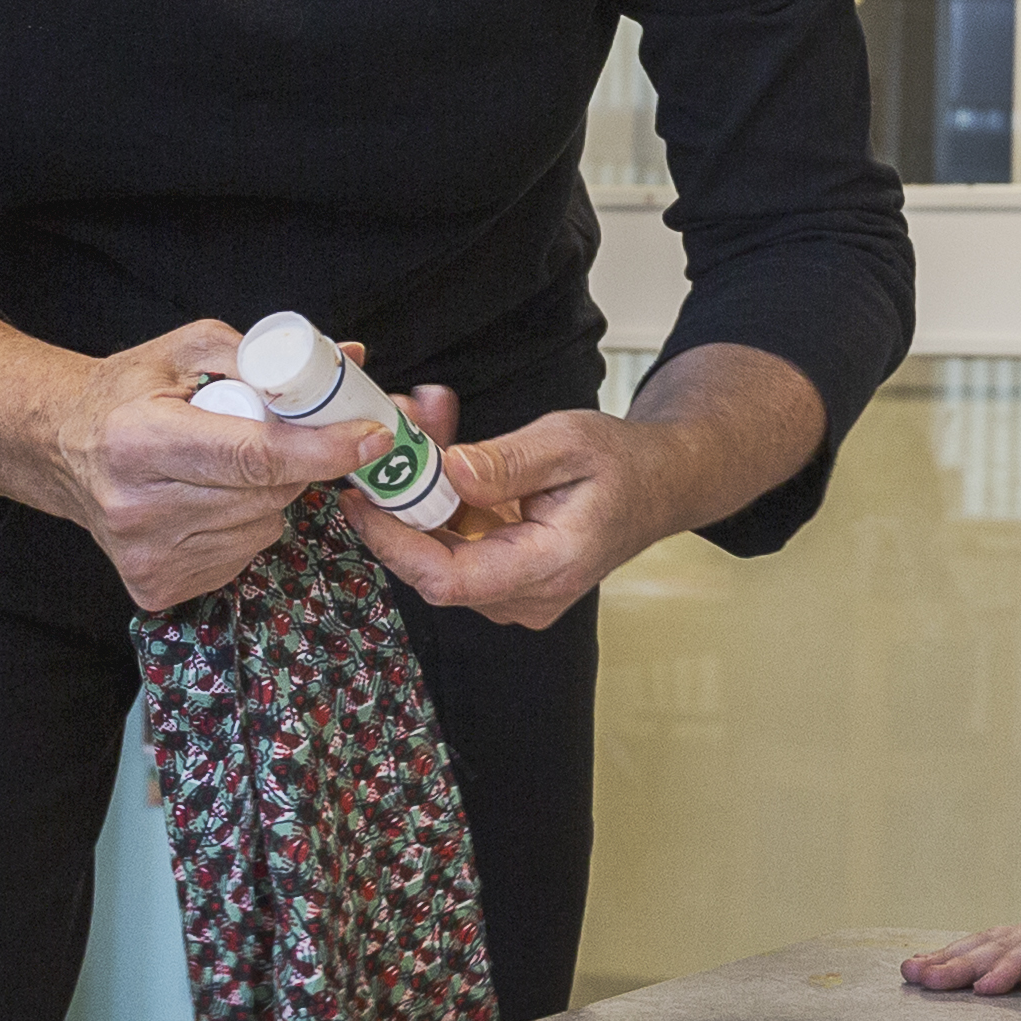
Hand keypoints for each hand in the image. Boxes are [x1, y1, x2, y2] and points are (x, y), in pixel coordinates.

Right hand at [30, 320, 382, 612]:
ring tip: (222, 468)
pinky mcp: (155, 588)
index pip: (252, 455)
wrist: (61, 448)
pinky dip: (242, 527)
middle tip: (276, 436)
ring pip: (261, 529)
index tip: (370, 436)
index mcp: (139, 440)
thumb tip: (352, 360)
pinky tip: (206, 501)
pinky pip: (240, 556)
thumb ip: (267, 356)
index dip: (321, 449)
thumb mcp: (188, 350)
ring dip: (266, 497)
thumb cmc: (129, 392)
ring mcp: (147, 556)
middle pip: (265, 495)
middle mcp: (138, 507)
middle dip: (293, 464)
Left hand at [343, 343, 830, 634]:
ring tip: (424, 425)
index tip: (362, 499)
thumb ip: (508, 462)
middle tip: (391, 434)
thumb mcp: (570, 442)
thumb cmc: (624, 463)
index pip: (448, 580)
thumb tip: (447, 470)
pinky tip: (442, 450)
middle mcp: (526, 595)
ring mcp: (512, 592)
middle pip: (433, 563)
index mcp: (549, 567)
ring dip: (418, 494)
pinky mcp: (502, 577)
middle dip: (402, 501)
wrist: (658, 485)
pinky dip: (438, 500)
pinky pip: (452, 543)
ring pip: (438, 551)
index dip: (394, 544)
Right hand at [903, 880, 1020, 1000]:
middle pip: (1000, 944)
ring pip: (988, 943)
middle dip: (959, 962)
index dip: (1011, 967)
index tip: (984, 988)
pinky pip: (992, 947)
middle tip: (921, 978)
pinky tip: (934, 968)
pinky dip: (960, 956)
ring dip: (949, 958)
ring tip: (912, 973)